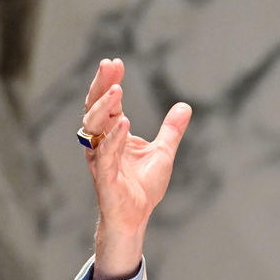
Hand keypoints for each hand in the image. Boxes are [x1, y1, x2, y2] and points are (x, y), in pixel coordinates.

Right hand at [79, 58, 192, 279]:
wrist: (136, 217)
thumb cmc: (143, 187)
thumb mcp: (163, 152)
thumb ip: (171, 130)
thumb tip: (185, 105)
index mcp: (112, 134)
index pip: (108, 102)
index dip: (109, 82)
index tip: (116, 62)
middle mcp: (101, 143)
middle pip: (95, 108)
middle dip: (101, 85)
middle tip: (108, 64)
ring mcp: (100, 159)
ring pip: (94, 128)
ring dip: (105, 108)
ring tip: (118, 90)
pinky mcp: (104, 177)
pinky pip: (105, 155)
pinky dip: (114, 139)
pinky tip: (124, 123)